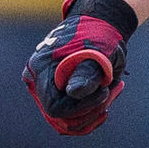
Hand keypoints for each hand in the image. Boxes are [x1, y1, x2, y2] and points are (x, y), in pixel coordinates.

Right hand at [22, 0, 137, 134]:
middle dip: (91, 110)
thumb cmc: (100, 36)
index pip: (56, 108)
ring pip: (67, 122)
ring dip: (93, 112)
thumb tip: (74, 92)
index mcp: (40, 68)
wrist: (102, 24)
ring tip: (111, 90)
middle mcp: (37, 80)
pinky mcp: (57, 92)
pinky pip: (71, 117)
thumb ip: (86, 72)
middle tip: (111, 90)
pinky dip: (91, 112)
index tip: (104, 92)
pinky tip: (106, 98)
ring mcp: (46, 87)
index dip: (82, 107)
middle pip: (61, 118)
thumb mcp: (98, 52)